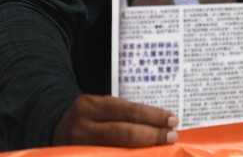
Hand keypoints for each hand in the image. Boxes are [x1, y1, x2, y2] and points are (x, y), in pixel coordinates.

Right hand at [53, 95, 177, 146]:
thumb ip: (124, 114)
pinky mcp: (76, 156)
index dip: (153, 117)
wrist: (54, 124)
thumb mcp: (102, 106)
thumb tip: (161, 123)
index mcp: (91, 106)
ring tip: (161, 147)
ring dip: (143, 150)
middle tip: (172, 136)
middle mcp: (82, 126)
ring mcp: (77, 146)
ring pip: (117, 150)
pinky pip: (107, 156)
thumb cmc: (89, 114)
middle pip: (124, 132)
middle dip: (152, 135)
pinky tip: (142, 155)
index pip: (129, 111)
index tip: (173, 120)